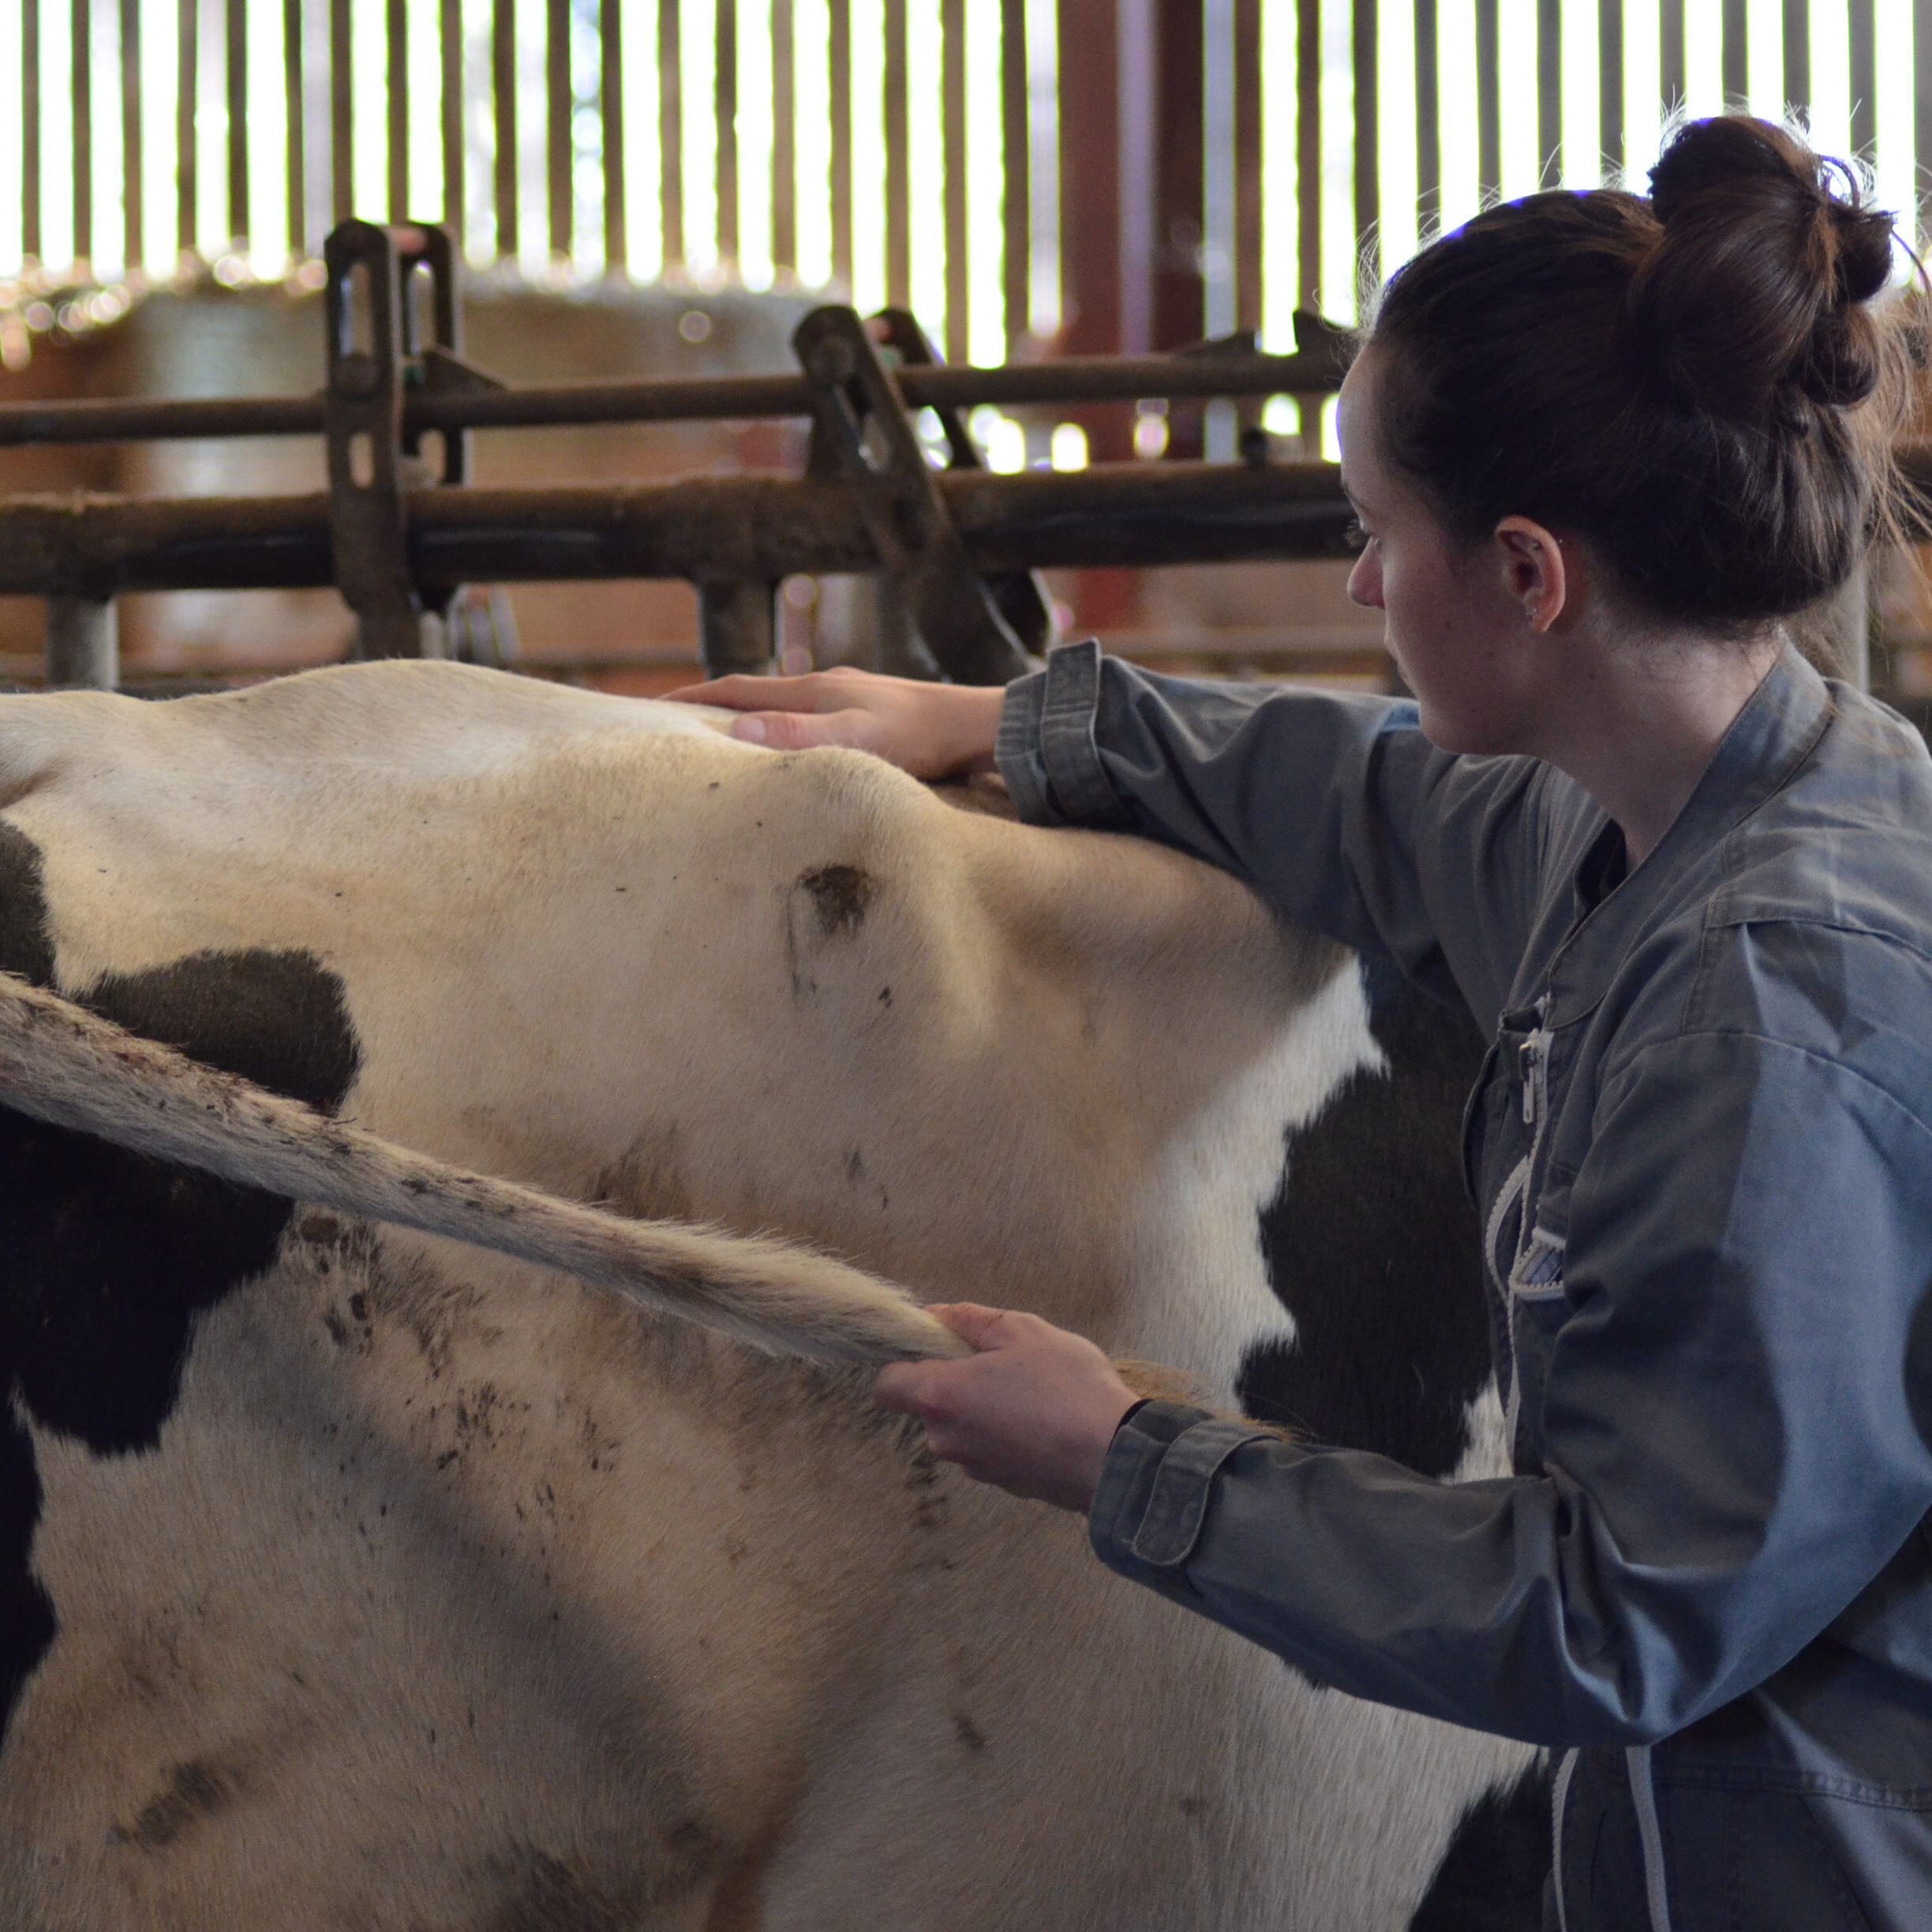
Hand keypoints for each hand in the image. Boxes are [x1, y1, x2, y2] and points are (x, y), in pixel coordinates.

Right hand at [660, 665, 1004, 780]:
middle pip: (751, 695)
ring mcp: (847, 701)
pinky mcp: (867, 718)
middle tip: (667, 727)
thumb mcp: (859, 739)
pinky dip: (779, 732)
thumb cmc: (924, 736)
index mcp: (813, 690)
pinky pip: (806, 722)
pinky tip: (784, 751)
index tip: (648, 711)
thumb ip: (800, 735)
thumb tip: (736, 732)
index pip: (735, 690)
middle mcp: (825, 688)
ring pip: (779, 709)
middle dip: (707, 709)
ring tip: (715, 742)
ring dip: (743, 721)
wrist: (980, 728)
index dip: (691, 700)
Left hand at [873, 1304, 1138, 1511]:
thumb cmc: (1067, 1387)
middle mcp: (946, 1439)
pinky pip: (990, 1449)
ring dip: (985, 1407)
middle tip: (1004, 1361)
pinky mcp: (1002, 1485)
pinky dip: (1006, 1433)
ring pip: (962, 1427)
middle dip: (957, 1381)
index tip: (937, 1346)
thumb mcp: (1023, 1332)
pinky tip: (1045, 1419)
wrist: (1115, 1457)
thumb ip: (971, 1321)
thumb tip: (937, 1315)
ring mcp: (974, 1467)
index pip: (886, 1385)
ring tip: (1034, 1391)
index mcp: (941, 1396)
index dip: (904, 1361)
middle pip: (929, 1404)